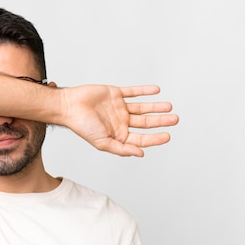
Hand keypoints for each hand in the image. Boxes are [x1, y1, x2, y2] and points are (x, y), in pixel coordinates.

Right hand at [61, 84, 177, 156]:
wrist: (69, 106)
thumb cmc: (82, 126)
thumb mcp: (103, 142)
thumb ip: (122, 149)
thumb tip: (141, 154)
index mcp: (118, 135)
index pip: (141, 138)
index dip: (155, 138)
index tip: (167, 136)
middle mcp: (121, 122)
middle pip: (145, 123)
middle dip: (160, 122)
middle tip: (175, 119)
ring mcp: (119, 108)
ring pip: (142, 108)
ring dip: (156, 107)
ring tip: (169, 107)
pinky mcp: (115, 94)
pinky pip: (133, 92)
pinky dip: (144, 91)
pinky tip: (156, 91)